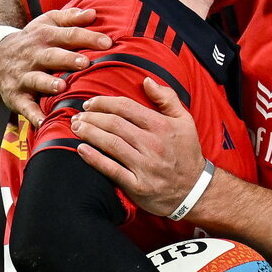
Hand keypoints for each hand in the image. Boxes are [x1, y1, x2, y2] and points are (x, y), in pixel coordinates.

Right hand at [0, 7, 111, 126]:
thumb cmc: (33, 41)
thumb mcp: (47, 23)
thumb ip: (71, 18)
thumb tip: (93, 13)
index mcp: (45, 36)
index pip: (68, 35)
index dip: (87, 38)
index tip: (107, 43)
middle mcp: (34, 55)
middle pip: (52, 56)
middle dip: (67, 59)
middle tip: (85, 62)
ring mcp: (23, 76)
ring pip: (36, 79)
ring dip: (47, 83)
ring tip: (61, 87)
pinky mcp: (15, 95)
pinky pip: (24, 106)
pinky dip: (32, 115)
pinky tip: (43, 122)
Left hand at [73, 78, 205, 215]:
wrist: (195, 190)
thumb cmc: (187, 153)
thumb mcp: (185, 121)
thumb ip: (167, 98)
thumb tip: (147, 81)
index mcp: (162, 126)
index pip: (126, 107)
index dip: (104, 102)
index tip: (91, 103)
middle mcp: (153, 144)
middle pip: (114, 124)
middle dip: (91, 117)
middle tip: (78, 116)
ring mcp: (145, 166)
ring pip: (110, 144)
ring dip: (89, 133)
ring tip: (76, 128)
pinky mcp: (138, 186)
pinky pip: (111, 170)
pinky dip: (94, 159)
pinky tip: (81, 150)